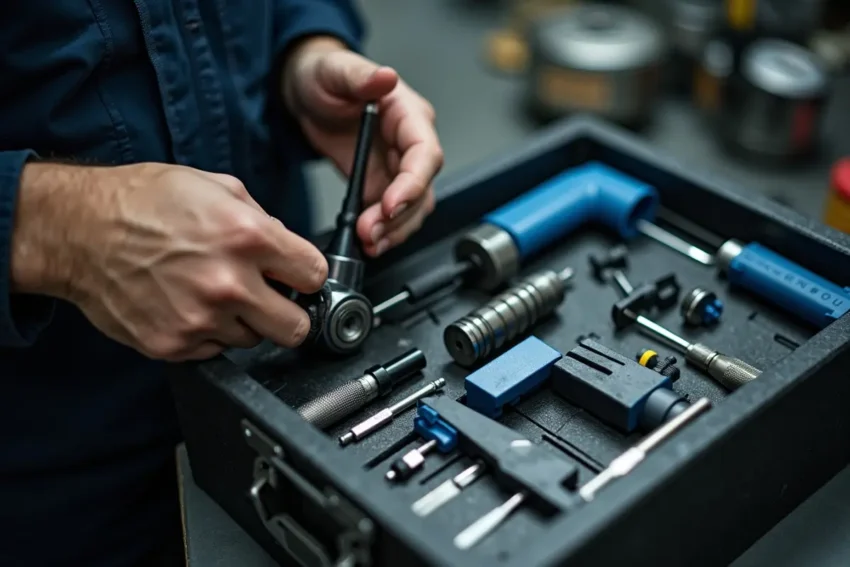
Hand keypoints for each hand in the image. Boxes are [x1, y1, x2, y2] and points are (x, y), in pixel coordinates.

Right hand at [13, 162, 327, 360]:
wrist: (79, 230)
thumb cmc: (143, 203)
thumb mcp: (217, 188)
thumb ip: (263, 221)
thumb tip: (288, 249)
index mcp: (248, 237)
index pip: (315, 276)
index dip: (306, 275)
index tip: (297, 277)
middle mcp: (229, 283)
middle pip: (296, 327)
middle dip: (289, 312)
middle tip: (270, 299)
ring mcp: (201, 320)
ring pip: (253, 340)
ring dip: (243, 321)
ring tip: (213, 293)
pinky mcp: (174, 345)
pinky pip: (215, 351)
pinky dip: (208, 333)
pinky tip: (188, 305)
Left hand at [283, 37, 443, 256]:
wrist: (307, 94)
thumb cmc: (325, 75)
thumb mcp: (337, 71)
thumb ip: (361, 77)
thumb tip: (386, 77)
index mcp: (409, 116)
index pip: (425, 155)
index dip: (412, 184)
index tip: (389, 205)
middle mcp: (409, 146)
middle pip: (422, 190)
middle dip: (399, 217)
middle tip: (370, 232)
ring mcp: (396, 169)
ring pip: (412, 210)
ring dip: (393, 231)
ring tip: (368, 242)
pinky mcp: (380, 186)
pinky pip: (391, 217)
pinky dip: (382, 233)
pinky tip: (367, 242)